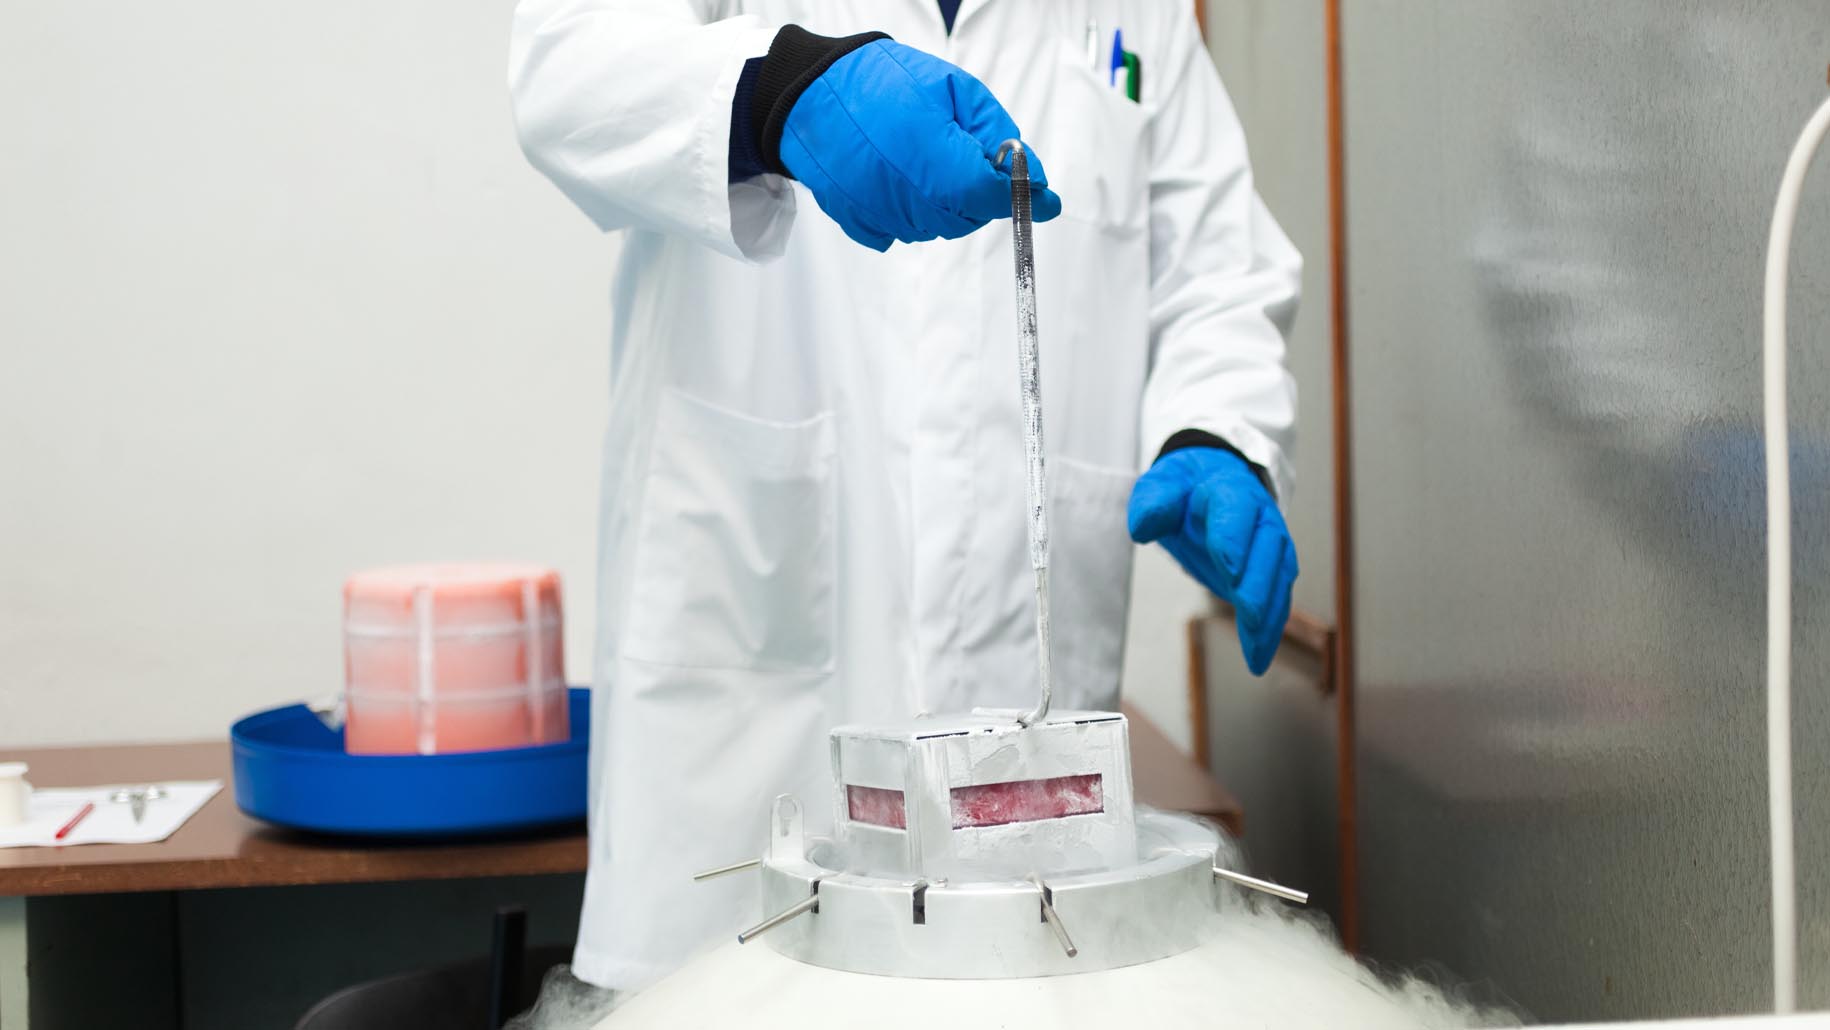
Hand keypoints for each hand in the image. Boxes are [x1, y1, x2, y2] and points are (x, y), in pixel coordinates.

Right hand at [779, 39, 1061, 249]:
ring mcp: (882, 215)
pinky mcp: (860, 223)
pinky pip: (904, 230)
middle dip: (978, 190)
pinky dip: (910, 208)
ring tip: (921, 154)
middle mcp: (908, 198)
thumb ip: (997, 136)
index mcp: (934, 160)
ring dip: (945, 199)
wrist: (811, 93)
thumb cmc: (884, 82)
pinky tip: (896, 175)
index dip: (1024, 197)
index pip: (993, 198)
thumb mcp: (956, 90)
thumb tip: (1033, 179)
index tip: (1046, 199)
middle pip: (969, 216)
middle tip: (959, 149)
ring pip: (939, 226)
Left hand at [1128, 448, 1297, 675]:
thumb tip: (1141, 527)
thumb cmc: (1184, 488)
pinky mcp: (1270, 569)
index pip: (1236, 511)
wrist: (1211, 483)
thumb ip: (1153, 502)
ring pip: (1278, 577)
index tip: (1229, 570)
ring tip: (1257, 652)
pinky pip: (1276, 598)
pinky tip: (1259, 657)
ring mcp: (1270, 543)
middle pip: (1267, 548)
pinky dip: (1270, 628)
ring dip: (1270, 615)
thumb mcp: (1161, 485)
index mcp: (1228, 489)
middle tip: (1249, 614)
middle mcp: (1259, 516)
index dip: (1234, 540)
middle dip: (1259, 584)